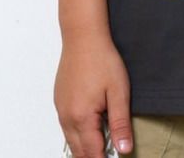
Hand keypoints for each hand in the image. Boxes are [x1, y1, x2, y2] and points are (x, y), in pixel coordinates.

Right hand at [54, 29, 133, 156]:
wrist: (83, 37)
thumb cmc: (102, 59)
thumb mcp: (118, 91)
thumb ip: (120, 123)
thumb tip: (124, 150)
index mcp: (82, 118)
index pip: (92, 154)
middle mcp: (67, 118)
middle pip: (79, 152)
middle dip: (93, 157)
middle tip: (107, 154)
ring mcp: (61, 110)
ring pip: (70, 141)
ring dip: (84, 148)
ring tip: (101, 147)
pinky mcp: (59, 102)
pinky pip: (66, 127)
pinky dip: (77, 135)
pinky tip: (89, 129)